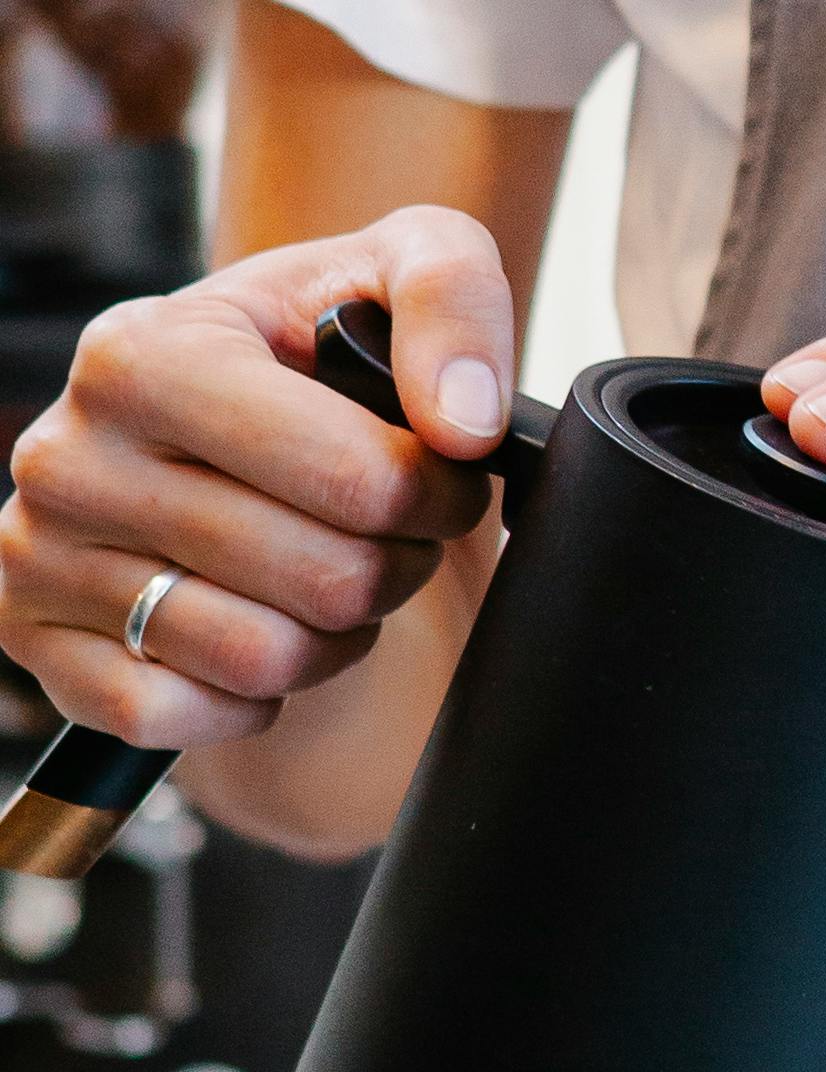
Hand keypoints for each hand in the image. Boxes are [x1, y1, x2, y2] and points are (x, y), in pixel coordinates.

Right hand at [0, 208, 511, 748]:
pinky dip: (244, 699)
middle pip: (327, 581)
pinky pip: (177, 718)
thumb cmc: (315, 362)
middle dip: (391, 568)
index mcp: (141, 353)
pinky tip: (249, 626)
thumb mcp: (392, 277)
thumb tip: (463, 420)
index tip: (434, 478)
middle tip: (379, 533)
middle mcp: (67, 452)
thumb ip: (448, 300)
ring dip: (330, 638)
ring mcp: (40, 554)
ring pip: (263, 660)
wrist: (230, 446)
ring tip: (318, 576)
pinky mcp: (40, 647)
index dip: (436, 497)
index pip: (355, 477)